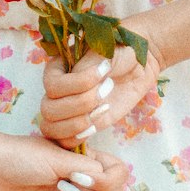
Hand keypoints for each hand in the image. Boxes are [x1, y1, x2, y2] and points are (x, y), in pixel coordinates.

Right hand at [39, 12, 165, 148]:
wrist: (140, 64)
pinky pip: (64, 140)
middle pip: (49, 109)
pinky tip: (96, 126)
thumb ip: (88, 63)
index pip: (53, 85)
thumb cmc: (122, 50)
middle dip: (81, 104)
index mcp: (57, 68)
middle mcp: (57, 90)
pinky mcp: (80, 124)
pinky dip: (77, 138)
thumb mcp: (106, 50)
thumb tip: (75, 77)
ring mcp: (67, 109)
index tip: (105, 71)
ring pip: (51, 127)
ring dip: (77, 123)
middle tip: (108, 90)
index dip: (78, 84)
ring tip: (103, 109)